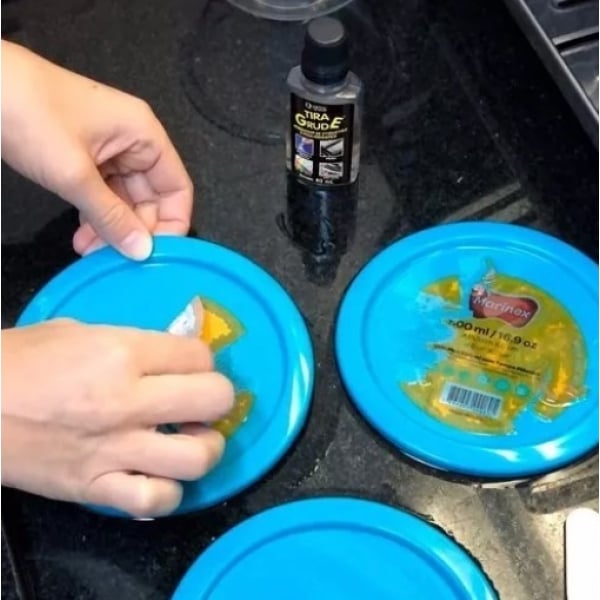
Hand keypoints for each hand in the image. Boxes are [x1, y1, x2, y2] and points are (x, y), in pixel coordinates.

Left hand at [1, 40, 192, 259]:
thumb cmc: (29, 116)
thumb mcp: (74, 174)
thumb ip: (111, 216)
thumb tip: (141, 251)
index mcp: (144, 135)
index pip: (177, 188)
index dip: (172, 223)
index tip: (154, 254)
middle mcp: (133, 142)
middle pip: (151, 198)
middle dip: (134, 230)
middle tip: (113, 257)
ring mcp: (109, 150)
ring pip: (125, 200)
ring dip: (112, 227)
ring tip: (90, 249)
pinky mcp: (86, 157)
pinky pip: (103, 194)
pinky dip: (96, 216)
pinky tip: (83, 235)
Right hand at [1, 320, 234, 517]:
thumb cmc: (22, 359)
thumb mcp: (82, 331)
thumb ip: (135, 343)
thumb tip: (175, 351)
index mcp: (121, 354)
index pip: (199, 356)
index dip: (203, 359)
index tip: (192, 365)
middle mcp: (125, 402)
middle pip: (212, 399)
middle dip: (218, 398)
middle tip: (203, 401)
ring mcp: (111, 450)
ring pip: (197, 457)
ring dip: (206, 447)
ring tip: (191, 439)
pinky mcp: (92, 488)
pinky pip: (153, 501)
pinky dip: (167, 492)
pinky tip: (161, 475)